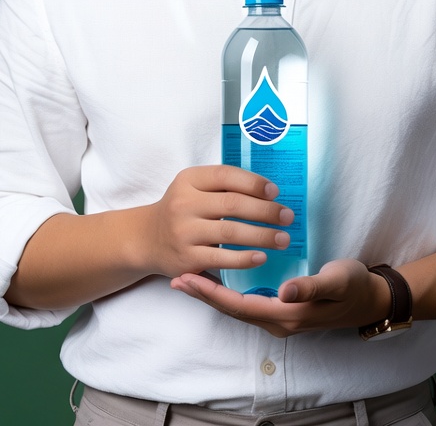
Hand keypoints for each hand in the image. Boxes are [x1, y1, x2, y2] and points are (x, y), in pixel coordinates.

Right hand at [141, 165, 293, 278]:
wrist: (147, 238)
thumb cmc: (182, 209)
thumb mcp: (194, 188)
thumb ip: (222, 186)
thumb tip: (268, 192)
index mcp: (189, 179)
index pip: (225, 176)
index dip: (253, 182)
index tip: (275, 191)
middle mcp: (183, 203)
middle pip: (232, 204)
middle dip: (265, 211)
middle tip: (288, 216)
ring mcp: (184, 232)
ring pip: (230, 233)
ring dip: (262, 236)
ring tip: (283, 238)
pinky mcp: (186, 258)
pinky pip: (221, 259)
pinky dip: (244, 258)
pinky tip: (261, 257)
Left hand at [170, 258, 390, 337]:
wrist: (371, 299)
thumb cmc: (354, 286)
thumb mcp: (336, 281)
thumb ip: (311, 287)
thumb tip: (283, 290)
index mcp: (288, 314)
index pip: (241, 305)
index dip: (213, 293)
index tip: (189, 279)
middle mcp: (279, 321)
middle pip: (233, 309)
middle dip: (204, 294)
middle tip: (177, 279)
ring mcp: (280, 317)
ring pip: (238, 307)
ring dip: (213, 293)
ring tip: (189, 279)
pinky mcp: (283, 309)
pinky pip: (247, 302)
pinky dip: (228, 292)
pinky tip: (219, 279)